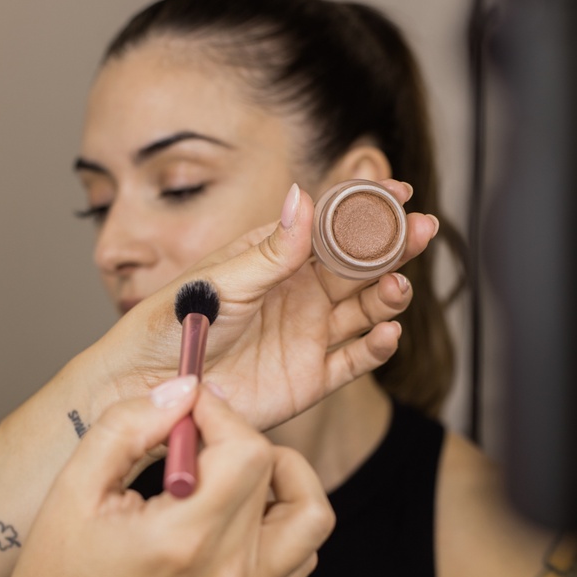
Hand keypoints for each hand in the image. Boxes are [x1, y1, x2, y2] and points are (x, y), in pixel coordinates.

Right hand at [5, 381, 333, 576]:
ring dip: (280, 473)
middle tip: (194, 439)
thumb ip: (127, 425)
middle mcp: (230, 574)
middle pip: (272, 468)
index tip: (190, 408)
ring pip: (310, 510)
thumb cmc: (61, 575)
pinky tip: (240, 508)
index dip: (221, 413)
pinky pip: (303, 548)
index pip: (247, 450)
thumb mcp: (75, 489)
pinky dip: (285, 515)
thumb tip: (183, 390)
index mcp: (186, 540)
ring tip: (231, 469)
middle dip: (234, 435)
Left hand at [90, 181, 436, 431]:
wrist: (154, 384)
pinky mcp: (310, 376)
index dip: (364, 208)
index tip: (398, 191)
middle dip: (391, 247)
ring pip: (363, 310)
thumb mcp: (226, 281)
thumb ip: (272, 249)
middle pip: (357, 265)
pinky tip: (387, 333)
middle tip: (421, 230)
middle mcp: (300, 292)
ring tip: (398, 285)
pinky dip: (375, 348)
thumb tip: (303, 194)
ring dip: (387, 295)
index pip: (330, 226)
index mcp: (277, 259)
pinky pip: (353, 361)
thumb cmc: (178, 321)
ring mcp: (308, 333)